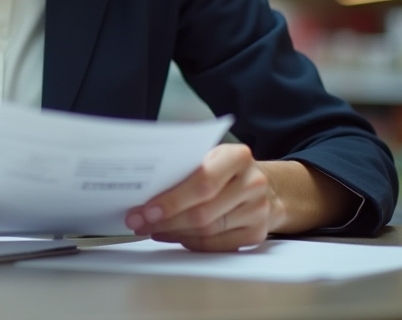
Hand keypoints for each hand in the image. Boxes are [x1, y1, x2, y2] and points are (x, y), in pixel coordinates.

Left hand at [125, 143, 276, 251]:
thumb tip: (147, 188)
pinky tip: (171, 235)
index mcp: (238, 157)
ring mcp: (257, 211)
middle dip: (165, 220)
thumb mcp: (211, 156)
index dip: (172, 200)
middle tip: (138, 222)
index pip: (203, 182)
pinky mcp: (256, 234)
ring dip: (173, 232)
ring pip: (207, 231)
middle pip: (203, 212)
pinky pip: (216, 245)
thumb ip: (186, 167)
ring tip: (150, 228)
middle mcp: (253, 184)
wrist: (263, 185)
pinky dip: (189, 242)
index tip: (146, 209)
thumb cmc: (226, 169)